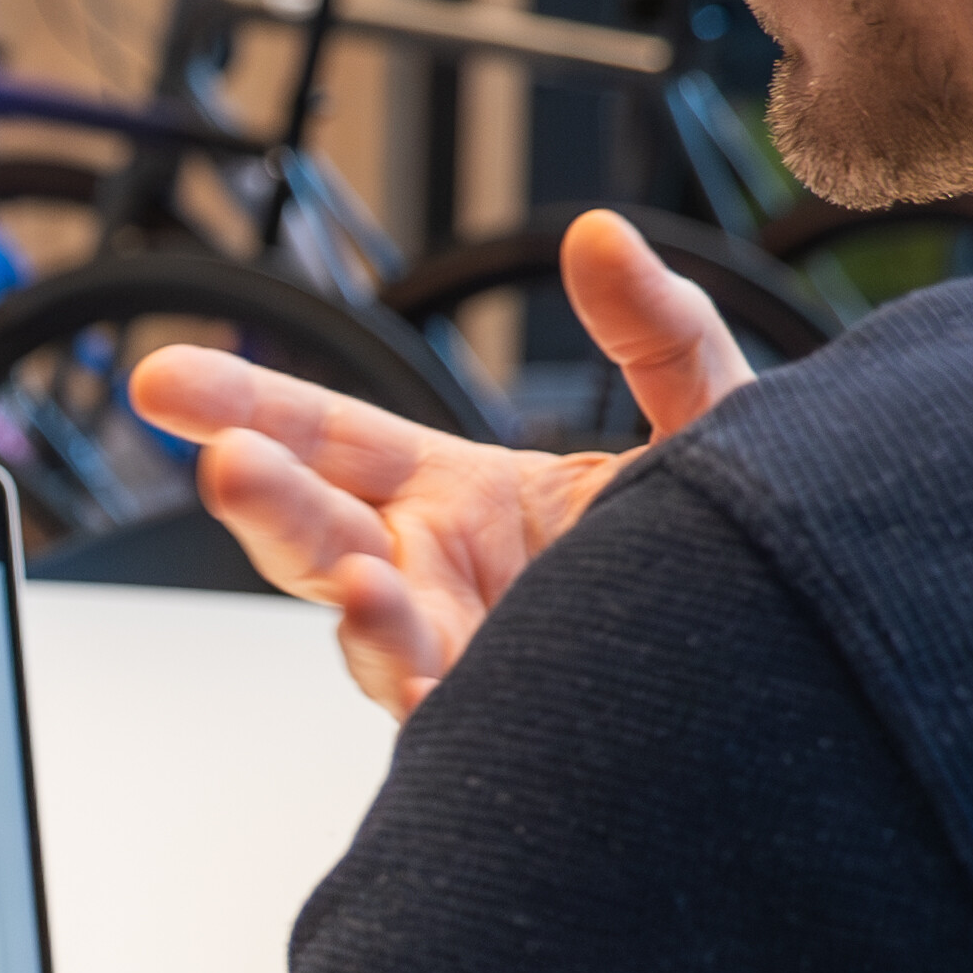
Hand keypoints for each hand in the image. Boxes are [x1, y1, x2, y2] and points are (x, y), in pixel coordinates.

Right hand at [126, 209, 750, 714]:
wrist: (808, 674)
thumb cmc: (743, 559)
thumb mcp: (708, 420)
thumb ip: (658, 332)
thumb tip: (599, 236)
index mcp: (456, 499)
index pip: (326, 440)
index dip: (246, 405)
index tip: (163, 382)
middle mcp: (435, 581)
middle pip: (316, 537)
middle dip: (264, 502)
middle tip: (224, 466)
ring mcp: (464, 663)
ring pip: (376, 638)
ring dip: (359, 614)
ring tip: (362, 586)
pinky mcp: (508, 736)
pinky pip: (451, 727)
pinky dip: (435, 705)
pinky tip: (432, 689)